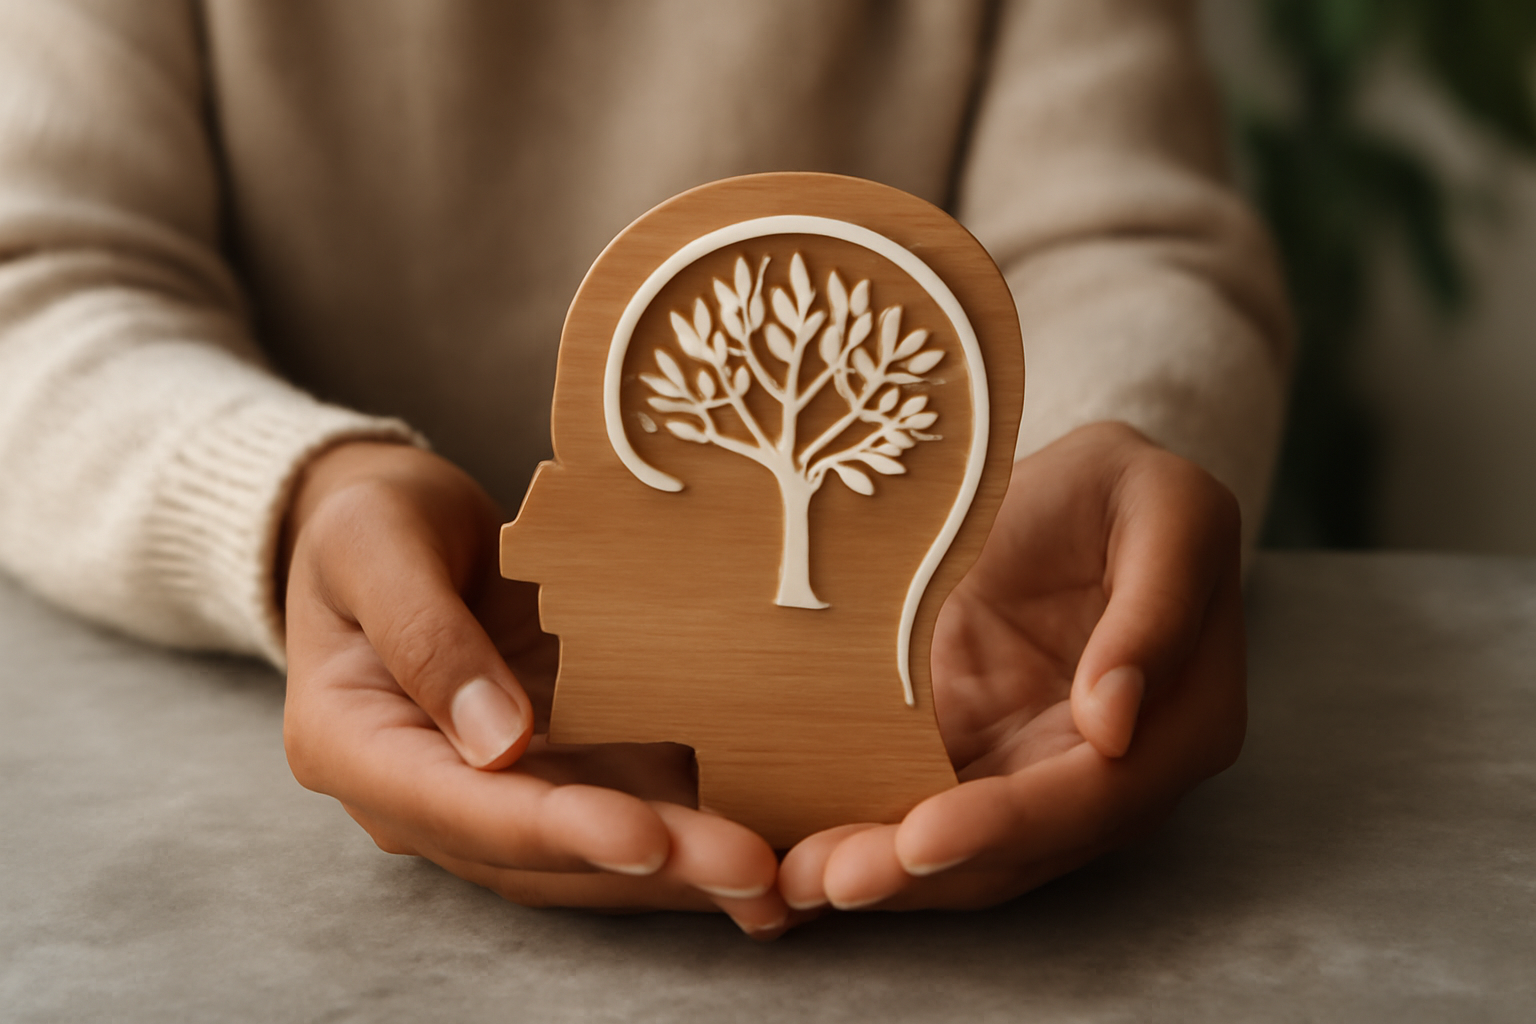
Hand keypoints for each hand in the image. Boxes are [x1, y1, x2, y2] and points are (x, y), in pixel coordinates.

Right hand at [280, 442, 788, 935]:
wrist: (392, 531)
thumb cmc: (369, 525)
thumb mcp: (373, 545)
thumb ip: (423, 635)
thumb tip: (496, 741)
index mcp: (359, 748)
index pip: (464, 809)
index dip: (558, 830)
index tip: (644, 836)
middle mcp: (430, 797)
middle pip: (547, 854)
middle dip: (654, 866)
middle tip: (751, 870)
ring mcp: (502, 789)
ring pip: (599, 852)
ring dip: (690, 868)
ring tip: (784, 877)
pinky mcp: (562, 767)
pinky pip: (631, 808)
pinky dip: (699, 825)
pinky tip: (780, 835)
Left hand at [779, 421, 1246, 912]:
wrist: (1063, 492)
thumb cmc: (1123, 488)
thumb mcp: (1168, 508)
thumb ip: (1157, 611)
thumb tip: (1112, 726)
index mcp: (1183, 723)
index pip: (1091, 799)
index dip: (1005, 828)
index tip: (918, 840)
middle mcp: (1115, 774)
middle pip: (1019, 851)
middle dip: (923, 875)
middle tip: (828, 880)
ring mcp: (1039, 777)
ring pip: (965, 855)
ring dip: (884, 876)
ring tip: (798, 882)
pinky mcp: (976, 763)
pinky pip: (923, 813)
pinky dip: (869, 839)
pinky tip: (801, 855)